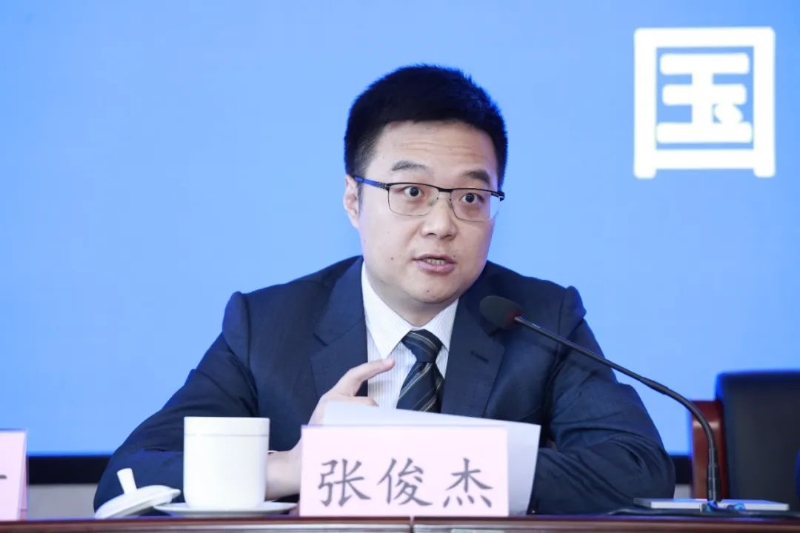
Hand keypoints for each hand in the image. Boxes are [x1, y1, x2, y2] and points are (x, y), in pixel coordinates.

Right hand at [266, 358, 394, 498]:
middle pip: (369, 403)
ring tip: (361, 444)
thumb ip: (350, 409)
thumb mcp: (331, 416)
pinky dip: (365, 444)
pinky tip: (359, 451)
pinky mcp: (330, 435)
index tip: (391, 361)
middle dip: (376, 417)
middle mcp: (330, 403)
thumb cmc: (320, 439)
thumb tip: (379, 413)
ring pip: (369, 419)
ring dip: (371, 431)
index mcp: (331, 397)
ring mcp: (329, 419)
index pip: (354, 375)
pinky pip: (360, 435)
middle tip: (370, 432)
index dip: (373, 367)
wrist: (298, 462)